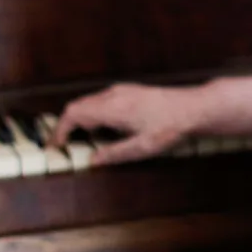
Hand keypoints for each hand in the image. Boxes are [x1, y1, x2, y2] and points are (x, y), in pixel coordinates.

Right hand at [51, 83, 202, 165]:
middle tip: (64, 145)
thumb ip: (115, 154)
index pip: (74, 114)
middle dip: (67, 125)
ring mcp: (124, 90)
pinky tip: (103, 127)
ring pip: (90, 101)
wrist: (195, 107)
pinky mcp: (131, 90)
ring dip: (81, 118)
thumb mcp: (143, 147)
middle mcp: (115, 94)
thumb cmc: (172, 126)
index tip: (55, 145)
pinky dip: (93, 112)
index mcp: (114, 107)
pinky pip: (102, 99)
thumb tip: (93, 161)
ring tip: (82, 139)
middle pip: (78, 105)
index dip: (60, 130)